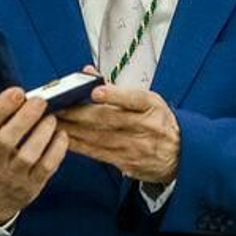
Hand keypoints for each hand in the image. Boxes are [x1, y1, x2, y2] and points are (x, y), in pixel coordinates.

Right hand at [0, 87, 68, 223]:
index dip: (1, 107)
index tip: (17, 92)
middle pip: (7, 139)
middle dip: (25, 117)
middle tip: (40, 101)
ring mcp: (12, 176)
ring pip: (28, 154)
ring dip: (43, 132)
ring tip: (51, 118)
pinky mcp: (30, 186)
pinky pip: (46, 168)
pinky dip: (57, 150)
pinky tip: (62, 136)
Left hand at [55, 81, 179, 182]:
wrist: (181, 155)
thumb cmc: (160, 122)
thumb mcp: (148, 100)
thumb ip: (116, 87)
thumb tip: (88, 73)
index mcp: (151, 107)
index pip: (133, 98)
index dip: (114, 95)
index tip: (95, 91)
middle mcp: (145, 126)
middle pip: (109, 119)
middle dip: (79, 112)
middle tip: (57, 106)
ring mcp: (135, 147)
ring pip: (98, 137)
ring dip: (73, 129)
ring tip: (53, 121)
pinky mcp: (126, 162)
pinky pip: (97, 153)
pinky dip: (79, 145)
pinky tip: (64, 139)